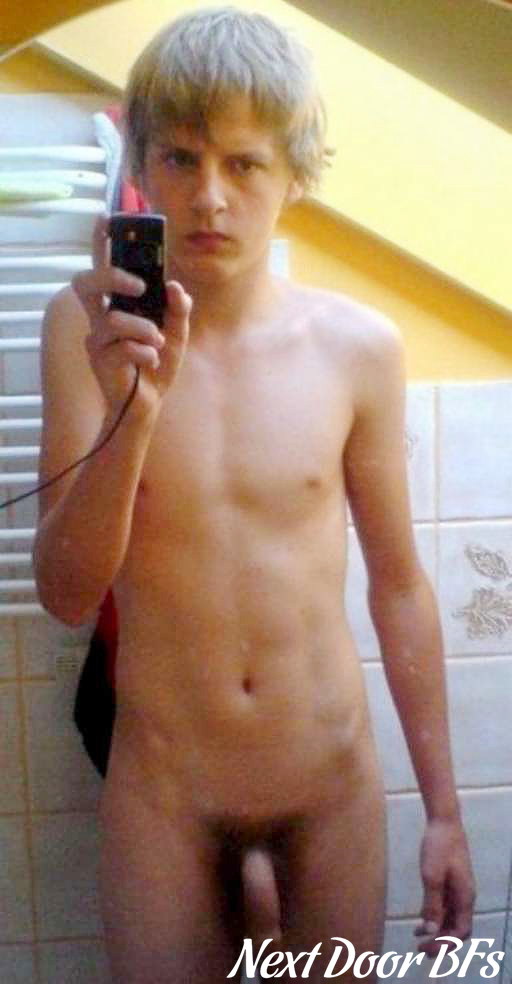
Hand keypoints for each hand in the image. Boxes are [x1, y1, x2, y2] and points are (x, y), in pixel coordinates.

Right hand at [72, 215, 190, 420]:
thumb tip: (175, 287)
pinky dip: (145, 352)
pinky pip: (123, 347)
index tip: (107, 216)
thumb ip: (179, 309)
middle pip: (86, 283)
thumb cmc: (156, 362)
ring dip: (143, 329)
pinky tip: (152, 361)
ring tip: (156, 342)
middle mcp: (100, 317)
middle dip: (111, 277)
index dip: (100, 241)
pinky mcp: (99, 360)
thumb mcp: (177, 333)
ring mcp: (97, 338)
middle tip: (139, 285)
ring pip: (112, 319)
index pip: (102, 266)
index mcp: (117, 304)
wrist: (149, 402)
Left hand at [414, 816, 474, 957]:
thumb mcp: (432, 877)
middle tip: (420, 949)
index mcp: (465, 897)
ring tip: (418, 939)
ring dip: (437, 931)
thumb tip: (431, 931)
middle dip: (441, 941)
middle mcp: (465, 897)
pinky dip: (435, 917)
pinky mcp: (451, 881)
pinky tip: (419, 921)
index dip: (445, 944)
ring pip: (451, 919)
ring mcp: (459, 889)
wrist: (444, 821)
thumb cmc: (439, 847)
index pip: (460, 932)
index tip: (426, 949)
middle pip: (457, 929)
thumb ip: (432, 905)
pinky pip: (446, 907)